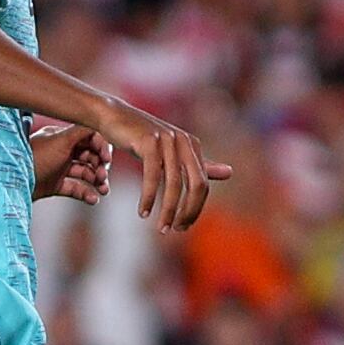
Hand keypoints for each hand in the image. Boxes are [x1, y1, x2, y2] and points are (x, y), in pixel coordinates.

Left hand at [31, 121, 110, 207]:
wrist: (13, 183)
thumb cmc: (36, 159)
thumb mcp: (60, 141)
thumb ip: (81, 131)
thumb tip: (99, 123)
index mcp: (62, 137)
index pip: (89, 137)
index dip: (101, 147)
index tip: (107, 159)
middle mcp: (62, 151)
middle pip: (90, 156)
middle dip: (100, 166)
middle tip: (103, 177)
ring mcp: (58, 169)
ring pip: (85, 173)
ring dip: (97, 181)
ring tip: (103, 191)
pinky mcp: (55, 185)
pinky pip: (76, 189)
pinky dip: (86, 194)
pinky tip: (93, 199)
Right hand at [92, 98, 232, 231]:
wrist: (112, 115)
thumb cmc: (140, 137)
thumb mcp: (170, 152)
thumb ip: (199, 165)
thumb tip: (231, 173)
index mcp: (192, 145)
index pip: (202, 185)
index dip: (195, 209)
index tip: (181, 227)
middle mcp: (183, 141)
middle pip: (196, 184)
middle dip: (188, 211)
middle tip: (175, 230)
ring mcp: (167, 140)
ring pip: (174, 183)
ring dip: (167, 210)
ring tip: (161, 228)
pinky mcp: (148, 141)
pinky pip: (152, 175)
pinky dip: (148, 197)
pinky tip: (143, 212)